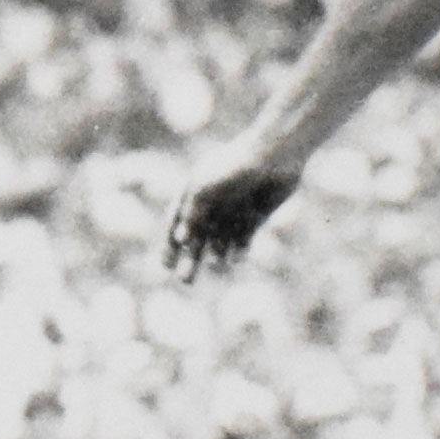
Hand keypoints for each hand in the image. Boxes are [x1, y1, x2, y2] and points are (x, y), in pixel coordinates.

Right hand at [167, 147, 300, 279]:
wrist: (275, 157)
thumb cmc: (234, 166)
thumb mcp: (204, 188)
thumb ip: (191, 214)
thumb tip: (179, 240)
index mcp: (193, 193)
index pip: (175, 224)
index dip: (169, 246)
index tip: (165, 266)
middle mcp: (211, 205)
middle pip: (196, 239)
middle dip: (190, 260)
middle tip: (185, 281)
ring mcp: (232, 213)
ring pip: (218, 243)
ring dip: (214, 258)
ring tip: (215, 267)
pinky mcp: (253, 220)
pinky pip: (241, 243)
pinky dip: (237, 253)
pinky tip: (235, 259)